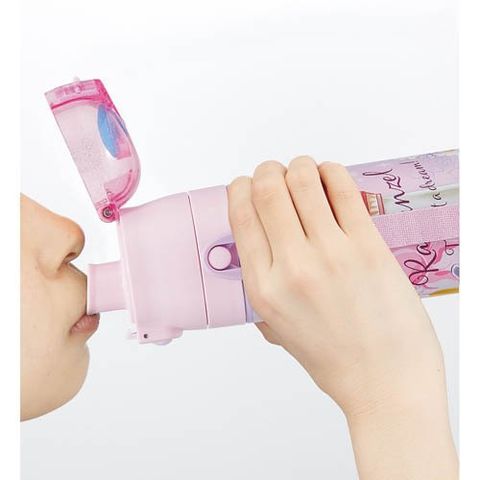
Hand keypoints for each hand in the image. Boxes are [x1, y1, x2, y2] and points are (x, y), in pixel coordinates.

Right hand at [228, 156, 456, 478]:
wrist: (383, 381)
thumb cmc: (333, 358)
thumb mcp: (278, 328)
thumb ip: (261, 287)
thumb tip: (256, 248)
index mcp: (264, 288)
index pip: (241, 216)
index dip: (240, 189)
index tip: (246, 185)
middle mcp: (292, 267)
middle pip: (267, 189)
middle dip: (267, 170)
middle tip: (274, 173)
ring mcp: (332, 254)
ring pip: (303, 180)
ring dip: (299, 166)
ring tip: (303, 172)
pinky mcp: (368, 246)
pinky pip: (344, 190)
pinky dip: (332, 172)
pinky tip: (330, 175)